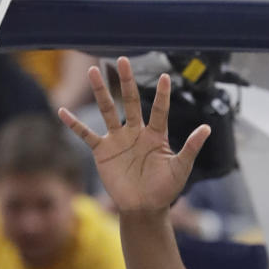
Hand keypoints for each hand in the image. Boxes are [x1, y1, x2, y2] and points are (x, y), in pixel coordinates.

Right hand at [59, 57, 209, 213]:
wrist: (144, 208)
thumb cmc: (165, 190)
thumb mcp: (181, 168)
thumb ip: (191, 147)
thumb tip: (207, 128)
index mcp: (156, 134)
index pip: (159, 109)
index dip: (162, 95)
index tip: (165, 77)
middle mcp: (136, 132)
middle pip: (129, 100)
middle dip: (126, 81)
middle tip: (122, 60)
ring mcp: (118, 140)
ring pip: (107, 110)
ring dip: (100, 91)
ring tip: (93, 71)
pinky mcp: (103, 152)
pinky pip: (86, 134)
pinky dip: (74, 123)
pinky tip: (62, 111)